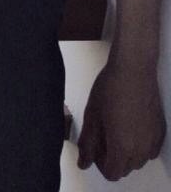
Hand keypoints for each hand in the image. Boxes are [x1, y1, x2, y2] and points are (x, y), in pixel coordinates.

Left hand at [77, 63, 165, 180]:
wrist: (134, 70)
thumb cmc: (110, 89)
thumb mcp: (92, 115)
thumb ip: (88, 143)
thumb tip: (83, 163)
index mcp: (122, 148)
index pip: (112, 173)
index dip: (99, 163)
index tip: (94, 147)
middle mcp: (141, 150)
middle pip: (124, 169)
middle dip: (111, 158)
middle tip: (102, 135)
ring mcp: (153, 141)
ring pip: (138, 161)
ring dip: (126, 153)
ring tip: (115, 129)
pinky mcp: (161, 132)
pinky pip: (150, 150)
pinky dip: (139, 146)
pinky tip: (130, 127)